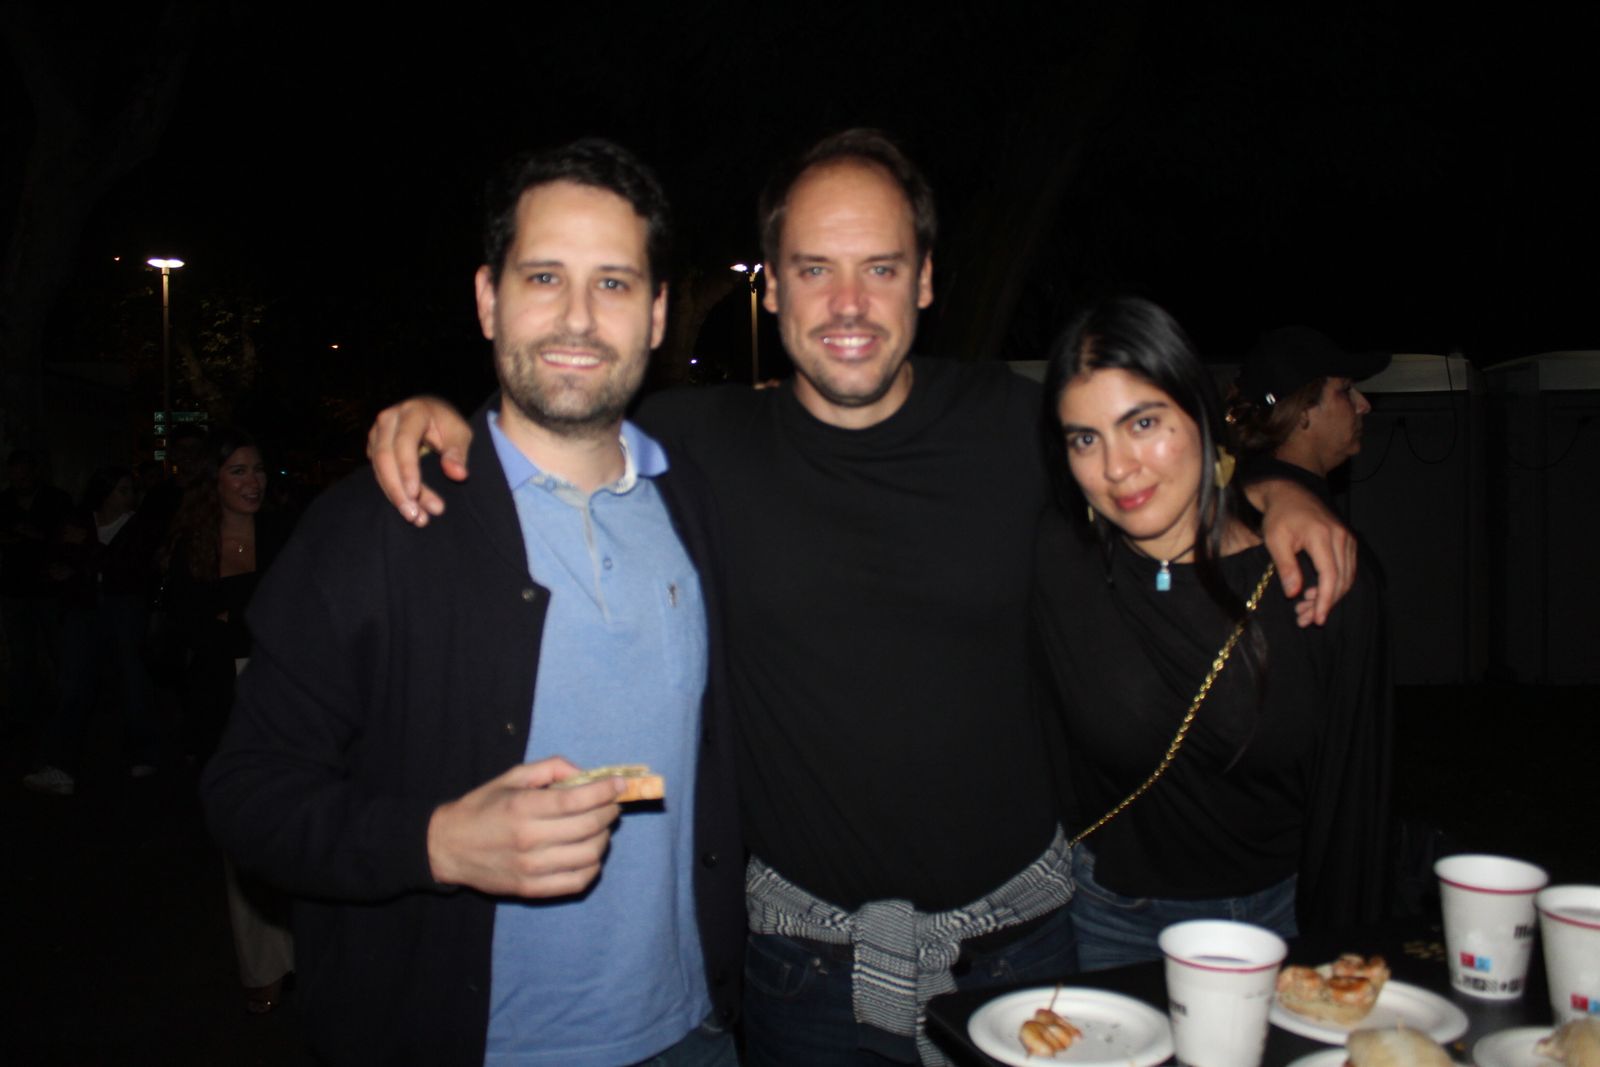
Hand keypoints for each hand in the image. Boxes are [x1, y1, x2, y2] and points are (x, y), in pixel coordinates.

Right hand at [366, 395, 474, 526]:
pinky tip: (408, 508)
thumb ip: (458, 453)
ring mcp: (377, 432)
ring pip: (379, 468)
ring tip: (416, 518)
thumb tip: (458, 475)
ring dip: (395, 495)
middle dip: (398, 490)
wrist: (431, 414)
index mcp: (412, 411)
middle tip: (415, 516)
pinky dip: (392, 491)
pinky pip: (378, 472)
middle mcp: (389, 419)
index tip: (414, 495)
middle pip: (385, 458)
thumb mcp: (461, 434)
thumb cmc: (447, 425)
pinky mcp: (373, 446)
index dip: (407, 470)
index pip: (404, 442)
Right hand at [426, 757, 624, 897]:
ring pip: (590, 855)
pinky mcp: (532, 889)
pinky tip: (589, 852)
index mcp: (523, 807)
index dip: (606, 791)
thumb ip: (551, 768)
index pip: (578, 799)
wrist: (448, 847)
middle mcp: (529, 839)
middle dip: (609, 811)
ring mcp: (531, 868)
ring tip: (600, 827)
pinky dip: (593, 866)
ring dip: (604, 837)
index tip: (620, 784)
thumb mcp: (512, 777)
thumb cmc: (483, 807)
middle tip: (611, 804)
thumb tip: (585, 774)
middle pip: (589, 826)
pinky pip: (578, 881)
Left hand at [1253, 478, 1356, 625]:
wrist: (1290, 492)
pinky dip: (1334, 585)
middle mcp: (1341, 537)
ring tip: (1307, 611)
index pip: (1330, 575)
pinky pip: (1346, 569)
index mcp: (1322, 536)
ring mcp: (1347, 538)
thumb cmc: (1279, 516)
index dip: (1325, 600)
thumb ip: (1286, 566)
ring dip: (1330, 596)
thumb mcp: (1275, 540)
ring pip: (1346, 576)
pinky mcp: (1347, 541)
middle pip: (1341, 579)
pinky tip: (1315, 594)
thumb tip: (1293, 593)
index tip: (1317, 619)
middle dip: (1326, 603)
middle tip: (1305, 620)